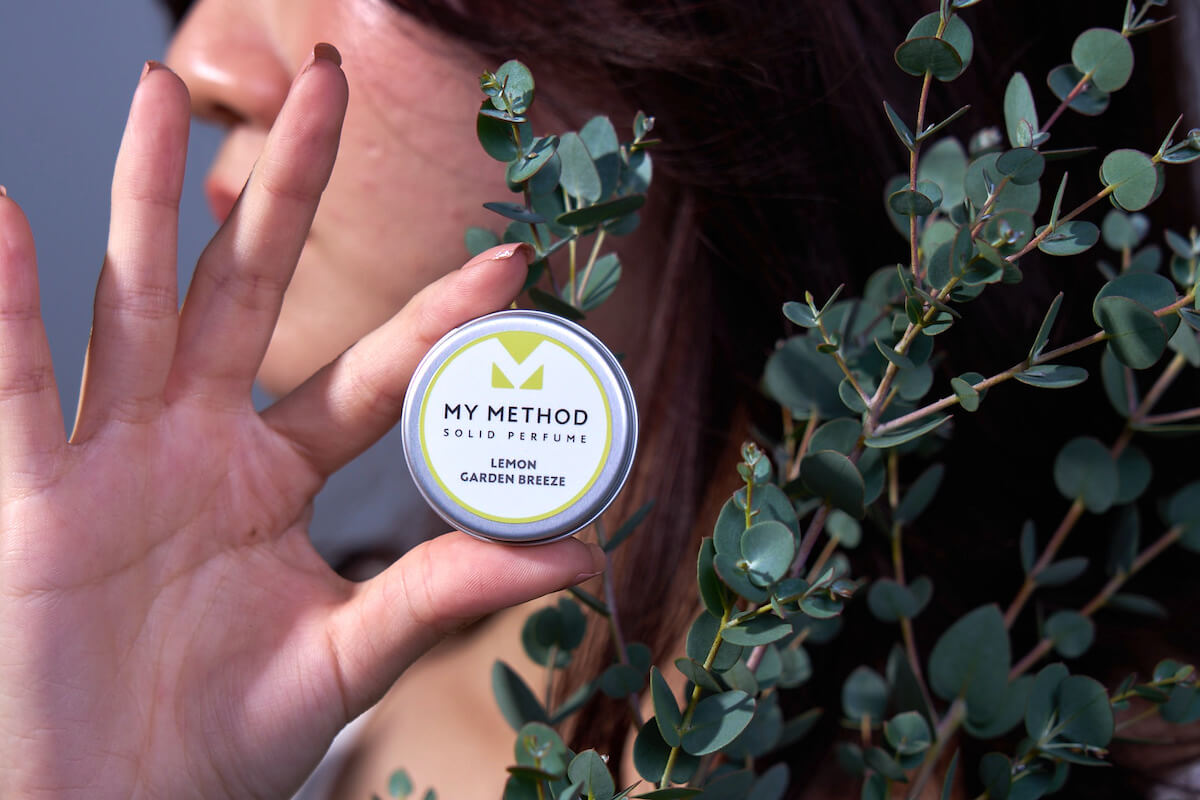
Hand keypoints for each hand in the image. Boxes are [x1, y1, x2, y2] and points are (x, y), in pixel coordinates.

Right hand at [0, 49, 602, 797]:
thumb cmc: (225, 739)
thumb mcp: (350, 652)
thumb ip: (445, 592)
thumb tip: (573, 555)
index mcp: (278, 475)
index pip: (373, 374)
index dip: (434, 316)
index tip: (509, 259)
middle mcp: (200, 441)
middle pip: (250, 287)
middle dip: (289, 189)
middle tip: (330, 86)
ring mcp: (116, 455)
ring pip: (135, 299)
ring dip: (141, 196)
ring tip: (159, 87)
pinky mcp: (38, 495)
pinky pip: (17, 382)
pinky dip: (6, 303)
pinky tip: (8, 214)